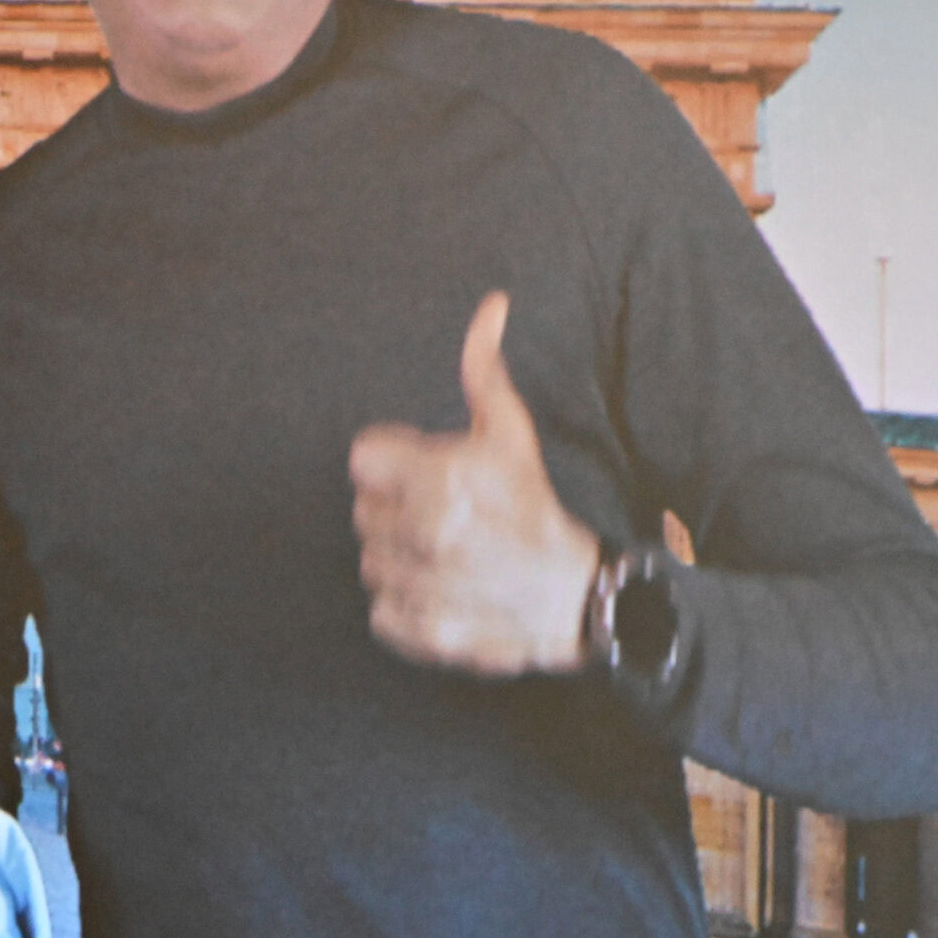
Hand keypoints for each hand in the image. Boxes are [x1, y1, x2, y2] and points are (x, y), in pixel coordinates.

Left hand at [349, 290, 600, 675]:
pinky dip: (404, 604)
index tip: (423, 472)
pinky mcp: (421, 632)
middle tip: (443, 515)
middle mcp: (426, 533)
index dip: (392, 463)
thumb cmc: (535, 508)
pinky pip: (379, 612)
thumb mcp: (511, 434)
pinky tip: (442, 590)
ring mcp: (422, 587)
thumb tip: (491, 305)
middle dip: (397, 508)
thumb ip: (484, 370)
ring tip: (445, 554)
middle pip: (363, 511)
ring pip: (370, 561)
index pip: (362, 459)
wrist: (576, 599)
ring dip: (399, 557)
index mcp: (441, 478)